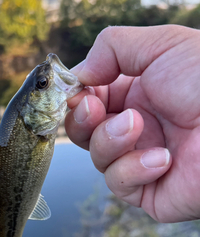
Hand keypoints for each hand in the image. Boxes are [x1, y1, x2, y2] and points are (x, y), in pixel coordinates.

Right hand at [65, 25, 199, 222]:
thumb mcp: (160, 45)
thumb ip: (112, 47)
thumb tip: (79, 74)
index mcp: (136, 94)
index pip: (89, 99)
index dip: (76, 96)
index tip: (73, 91)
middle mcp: (136, 127)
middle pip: (84, 132)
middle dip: (82, 120)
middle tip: (94, 108)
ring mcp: (142, 159)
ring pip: (98, 158)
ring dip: (110, 140)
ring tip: (137, 126)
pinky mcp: (151, 191)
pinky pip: (120, 184)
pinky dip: (133, 169)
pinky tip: (164, 158)